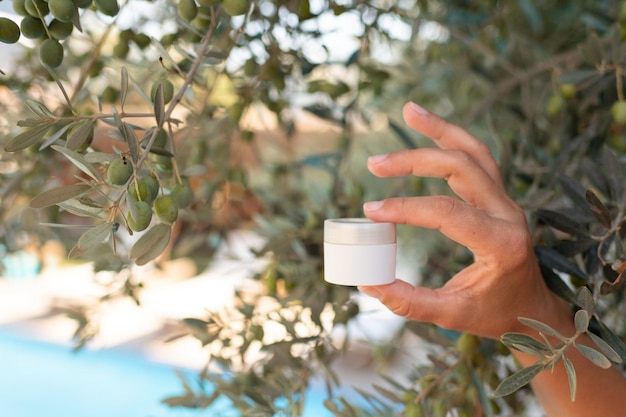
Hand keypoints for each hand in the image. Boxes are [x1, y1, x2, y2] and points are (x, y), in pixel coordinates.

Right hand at [359, 102, 568, 339]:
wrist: (532, 309)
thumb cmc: (496, 314)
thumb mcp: (452, 315)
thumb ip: (410, 302)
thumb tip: (367, 282)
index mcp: (501, 243)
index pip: (447, 213)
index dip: (405, 208)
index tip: (371, 212)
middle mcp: (509, 214)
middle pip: (461, 168)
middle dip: (414, 160)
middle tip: (374, 165)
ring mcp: (507, 202)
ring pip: (475, 151)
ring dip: (441, 129)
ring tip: (409, 110)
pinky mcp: (500, 197)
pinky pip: (478, 158)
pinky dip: (452, 138)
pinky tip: (429, 128)